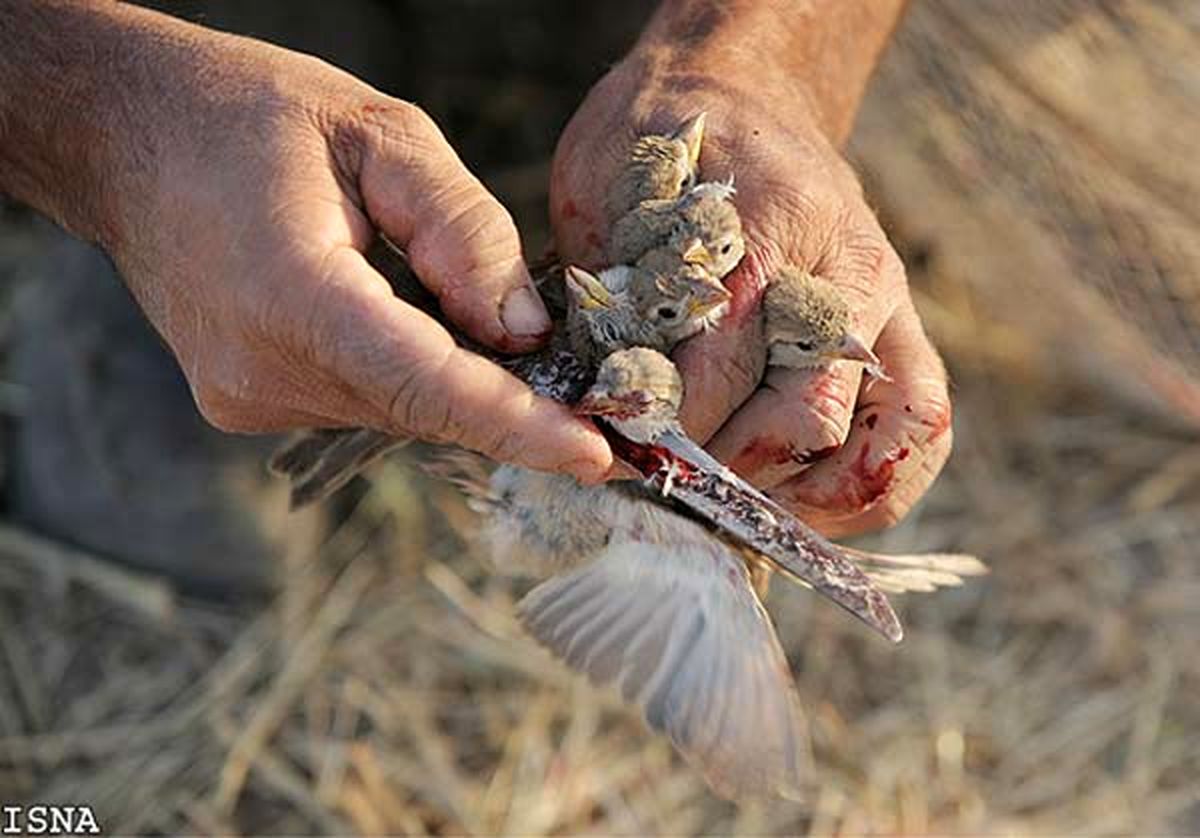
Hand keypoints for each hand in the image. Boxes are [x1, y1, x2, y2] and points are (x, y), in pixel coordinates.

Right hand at [2, 4, 610, 481]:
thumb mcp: (379, 135)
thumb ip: (464, 233)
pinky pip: (362, 400)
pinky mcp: (246, 402)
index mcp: (290, 297)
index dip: (518, 427)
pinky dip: (410, 375)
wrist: (126, 136)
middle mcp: (260, 372)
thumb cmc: (248, 117)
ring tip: (479, 315)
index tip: (597, 456)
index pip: (425, 386)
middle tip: (590, 391)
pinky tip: (413, 317)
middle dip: (511, 404)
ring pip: (397, 409)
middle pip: (422, 407)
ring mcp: (246, 398)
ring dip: (458, 381)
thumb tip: (526, 333)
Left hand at [550, 30, 949, 534]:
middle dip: (733, 470)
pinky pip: (921, 430)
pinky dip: (871, 488)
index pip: (722, 363)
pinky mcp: (903, 335)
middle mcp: (847, 270)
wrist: (745, 98)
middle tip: (679, 484)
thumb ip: (611, 296)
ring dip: (814, 497)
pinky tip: (805, 503)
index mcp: (770, 224)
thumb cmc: (665, 148)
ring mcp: (888, 305)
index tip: (626, 450)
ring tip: (748, 509)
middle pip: (807, 416)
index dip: (668, 427)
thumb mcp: (608, 192)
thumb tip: (609, 409)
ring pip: (889, 437)